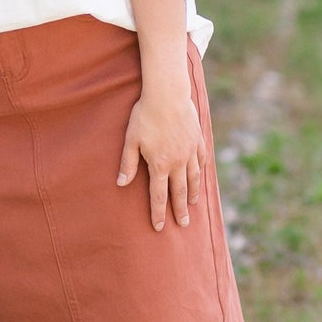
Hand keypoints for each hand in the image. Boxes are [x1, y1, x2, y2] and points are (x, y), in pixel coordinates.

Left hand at [118, 82, 203, 231]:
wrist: (168, 94)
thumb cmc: (145, 115)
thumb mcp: (131, 139)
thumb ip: (127, 163)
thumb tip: (121, 184)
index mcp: (160, 165)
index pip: (159, 195)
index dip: (158, 212)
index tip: (159, 227)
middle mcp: (178, 162)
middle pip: (179, 192)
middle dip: (180, 210)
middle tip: (183, 224)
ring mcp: (190, 151)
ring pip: (193, 178)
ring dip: (192, 193)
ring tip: (192, 204)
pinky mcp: (198, 140)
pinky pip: (201, 160)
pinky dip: (200, 171)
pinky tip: (199, 177)